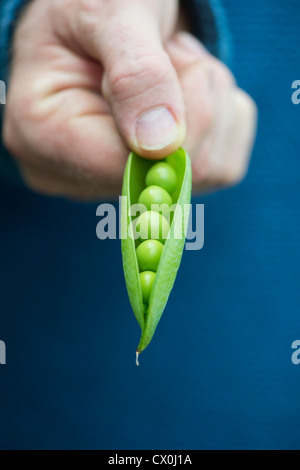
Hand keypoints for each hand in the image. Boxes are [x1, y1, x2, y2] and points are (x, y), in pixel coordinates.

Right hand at [3, 0, 256, 199]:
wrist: (109, 15)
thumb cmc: (94, 2)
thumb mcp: (108, 12)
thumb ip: (135, 74)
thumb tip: (159, 145)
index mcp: (45, 136)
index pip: (124, 167)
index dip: (175, 121)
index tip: (173, 57)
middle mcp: (80, 174)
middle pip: (175, 173)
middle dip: (193, 97)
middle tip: (166, 53)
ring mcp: (125, 182)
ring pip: (211, 169)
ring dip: (209, 101)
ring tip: (170, 68)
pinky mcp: (160, 179)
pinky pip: (225, 165)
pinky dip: (222, 118)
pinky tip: (184, 91)